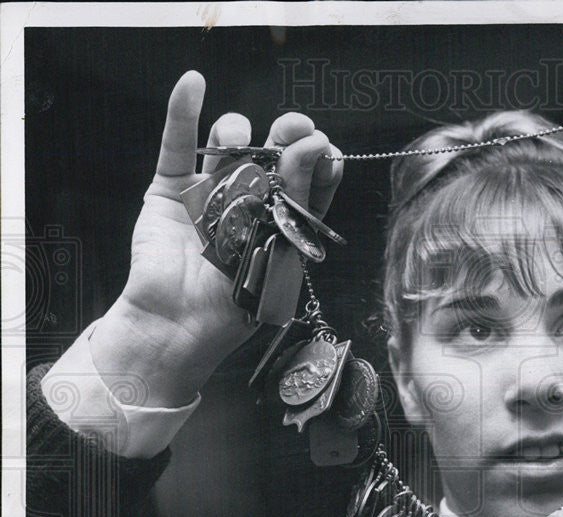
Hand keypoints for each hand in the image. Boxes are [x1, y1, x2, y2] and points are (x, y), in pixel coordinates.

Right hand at [90, 71, 342, 406]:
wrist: (179, 326)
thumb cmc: (233, 307)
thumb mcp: (279, 253)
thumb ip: (298, 200)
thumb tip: (316, 148)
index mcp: (284, 224)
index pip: (311, 183)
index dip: (321, 164)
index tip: (330, 152)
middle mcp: (250, 204)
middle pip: (274, 154)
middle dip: (287, 135)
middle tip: (296, 130)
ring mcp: (211, 193)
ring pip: (230, 144)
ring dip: (241, 131)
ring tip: (245, 142)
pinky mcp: (172, 190)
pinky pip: (177, 145)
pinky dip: (182, 111)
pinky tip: (192, 84)